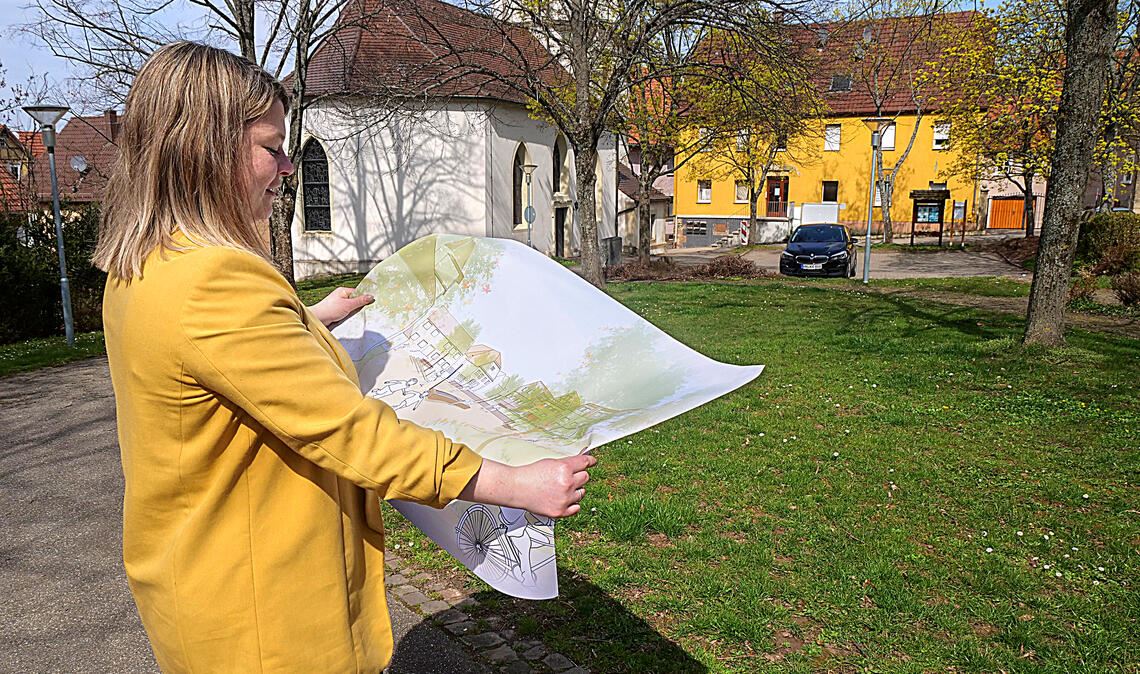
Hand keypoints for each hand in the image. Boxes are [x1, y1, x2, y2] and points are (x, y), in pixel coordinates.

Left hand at [308, 287, 373, 327]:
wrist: (317, 319)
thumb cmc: (329, 310)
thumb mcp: (348, 305)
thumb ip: (360, 301)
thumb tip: (371, 296)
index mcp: (343, 291)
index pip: (358, 292)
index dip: (364, 297)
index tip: (372, 302)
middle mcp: (340, 297)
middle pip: (355, 301)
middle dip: (359, 306)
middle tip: (366, 311)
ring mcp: (338, 305)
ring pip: (351, 308)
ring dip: (354, 313)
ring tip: (356, 316)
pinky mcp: (337, 312)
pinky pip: (347, 313)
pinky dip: (349, 316)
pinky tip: (351, 319)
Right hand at [459, 454, 596, 517]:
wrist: (516, 488)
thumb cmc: (530, 474)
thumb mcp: (550, 462)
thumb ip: (567, 463)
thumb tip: (582, 462)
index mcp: (564, 468)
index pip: (585, 462)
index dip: (590, 461)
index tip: (592, 461)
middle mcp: (567, 483)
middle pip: (585, 477)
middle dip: (579, 476)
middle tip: (569, 476)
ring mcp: (565, 499)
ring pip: (582, 493)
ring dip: (575, 490)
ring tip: (561, 488)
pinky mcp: (560, 511)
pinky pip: (576, 508)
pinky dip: (572, 503)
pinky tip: (564, 499)